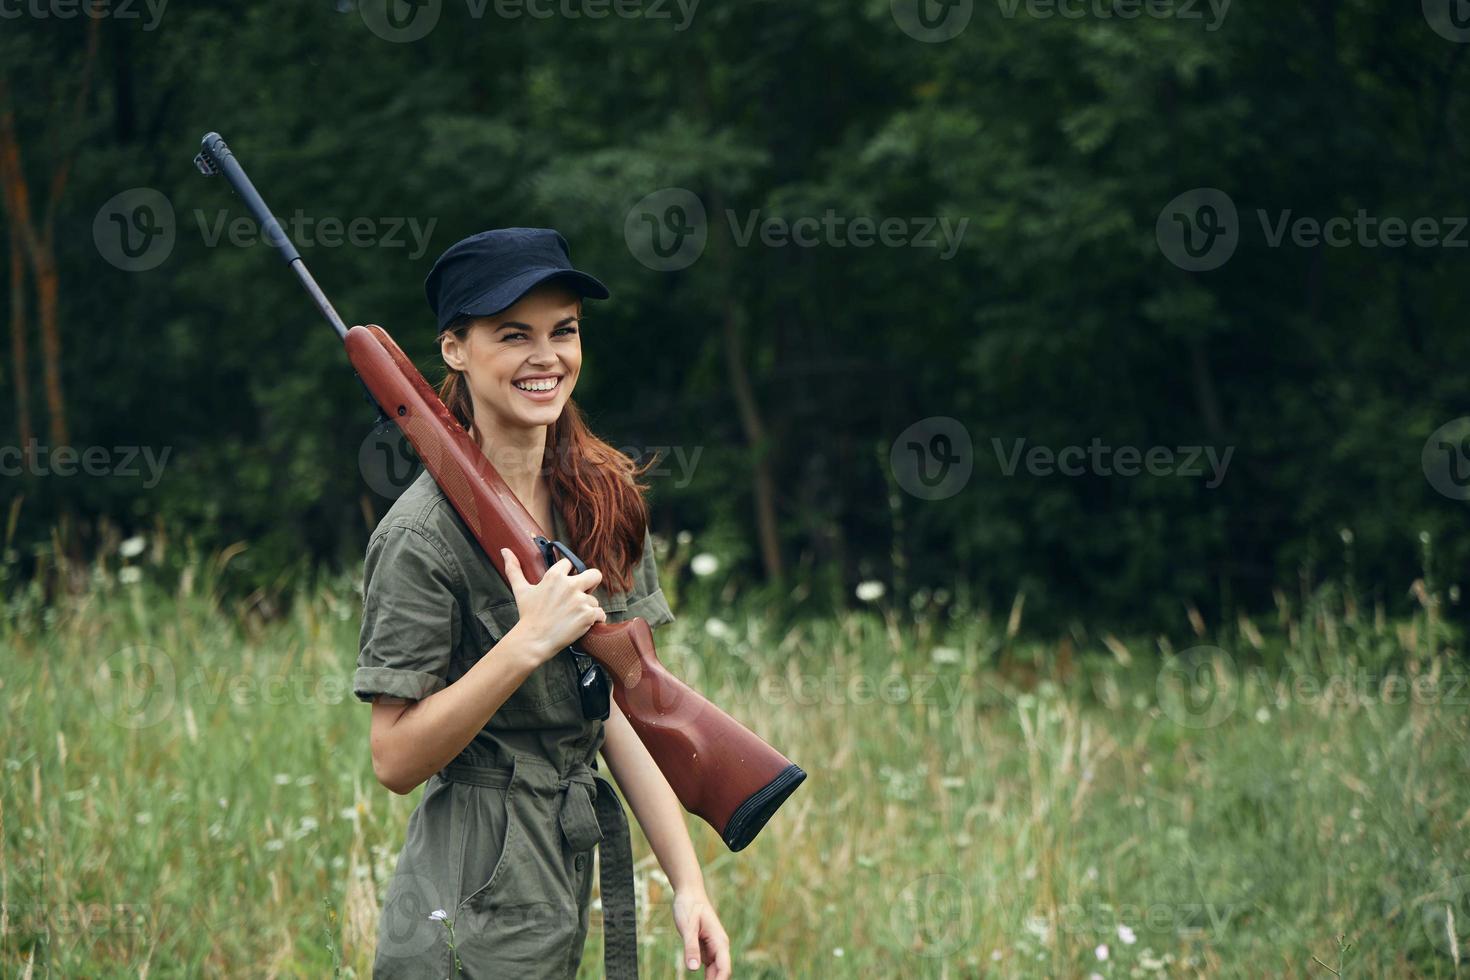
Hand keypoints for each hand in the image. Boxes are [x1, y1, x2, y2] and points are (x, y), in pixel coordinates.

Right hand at [500, 548, 605, 664]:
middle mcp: (570, 585)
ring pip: (594, 599)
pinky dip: (595, 620)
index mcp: (555, 576)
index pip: (570, 563)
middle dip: (591, 583)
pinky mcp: (588, 615)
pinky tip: (584, 623)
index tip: (564, 584)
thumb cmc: (527, 615)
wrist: (533, 641)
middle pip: (595, 574)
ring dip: (587, 608)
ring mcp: (580, 600)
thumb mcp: (521, 590)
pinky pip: (601, 613)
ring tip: (573, 616)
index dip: (568, 573)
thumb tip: (504, 550)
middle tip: (581, 594)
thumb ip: (514, 569)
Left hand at [673, 887, 730, 978]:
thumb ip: (690, 948)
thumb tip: (693, 969)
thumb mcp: (687, 927)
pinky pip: (707, 967)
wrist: (688, 893)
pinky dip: (705, 977)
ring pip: (714, 972)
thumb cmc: (689, 906)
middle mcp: (719, 946)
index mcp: (719, 941)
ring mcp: (712, 948)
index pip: (724, 968)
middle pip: (721, 973)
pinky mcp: (704, 948)